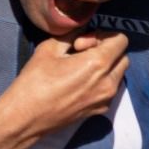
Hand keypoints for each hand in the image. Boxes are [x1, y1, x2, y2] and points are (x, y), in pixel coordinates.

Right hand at [0, 32, 128, 147]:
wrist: (25, 118)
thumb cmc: (34, 82)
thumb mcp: (49, 49)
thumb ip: (70, 35)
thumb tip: (81, 29)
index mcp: (98, 64)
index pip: (121, 40)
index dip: (102, 35)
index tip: (81, 43)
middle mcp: (108, 83)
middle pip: (122, 57)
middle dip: (106, 50)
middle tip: (81, 53)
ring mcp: (105, 100)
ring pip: (118, 74)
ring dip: (105, 66)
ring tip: (79, 68)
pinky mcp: (99, 111)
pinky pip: (110, 90)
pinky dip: (101, 81)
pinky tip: (79, 83)